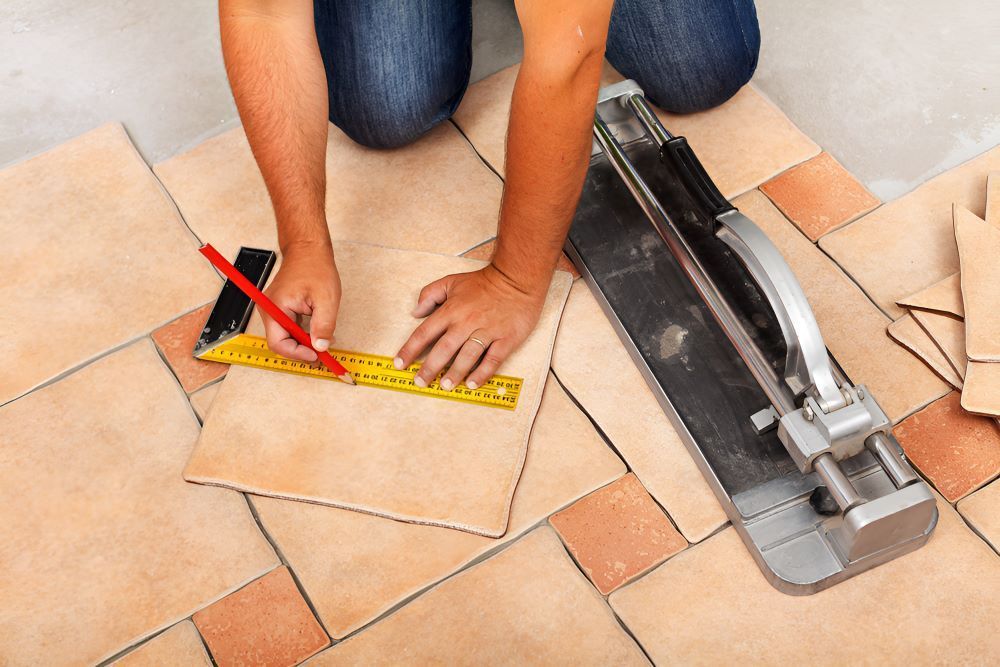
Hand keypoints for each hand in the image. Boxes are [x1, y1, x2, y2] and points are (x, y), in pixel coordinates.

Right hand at [263, 243, 340, 361]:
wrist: (308, 249)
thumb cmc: (315, 267)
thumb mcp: (326, 299)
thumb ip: (323, 326)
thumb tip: (320, 347)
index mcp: (276, 307)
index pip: (279, 343)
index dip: (298, 354)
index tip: (316, 356)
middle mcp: (269, 309)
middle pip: (281, 342)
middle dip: (302, 350)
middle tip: (322, 352)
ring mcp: (273, 309)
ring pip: (285, 337)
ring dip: (303, 342)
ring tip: (323, 339)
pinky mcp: (279, 308)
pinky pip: (288, 328)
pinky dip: (302, 333)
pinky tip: (316, 330)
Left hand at [395, 265, 547, 390]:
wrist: (517, 279)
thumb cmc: (484, 282)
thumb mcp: (452, 281)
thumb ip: (430, 294)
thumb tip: (415, 312)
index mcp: (451, 310)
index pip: (425, 333)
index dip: (410, 349)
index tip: (400, 363)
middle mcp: (466, 322)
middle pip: (444, 349)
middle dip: (430, 368)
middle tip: (420, 382)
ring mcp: (487, 331)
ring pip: (467, 356)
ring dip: (455, 373)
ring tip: (445, 385)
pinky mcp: (506, 338)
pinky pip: (493, 359)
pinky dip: (483, 372)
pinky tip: (473, 383)